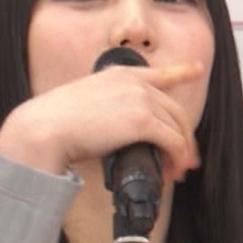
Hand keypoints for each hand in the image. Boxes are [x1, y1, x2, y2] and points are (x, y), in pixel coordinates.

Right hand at [0, 62, 204, 181]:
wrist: (45, 128)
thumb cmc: (55, 122)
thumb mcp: (84, 102)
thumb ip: (106, 108)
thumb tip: (117, 132)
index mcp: (120, 74)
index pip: (159, 73)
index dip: (182, 72)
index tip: (197, 69)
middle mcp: (135, 83)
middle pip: (175, 110)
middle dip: (184, 136)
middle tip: (184, 159)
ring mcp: (140, 99)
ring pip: (178, 127)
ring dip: (181, 152)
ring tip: (176, 172)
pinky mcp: (143, 121)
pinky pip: (173, 141)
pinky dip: (176, 158)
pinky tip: (172, 171)